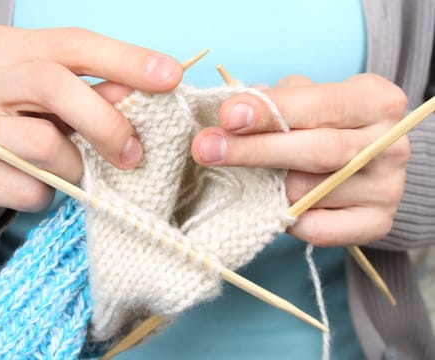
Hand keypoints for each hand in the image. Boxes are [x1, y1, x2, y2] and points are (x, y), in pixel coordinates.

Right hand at [0, 26, 182, 225]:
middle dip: (107, 122)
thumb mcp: (56, 104)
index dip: (126, 59)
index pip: (73, 43)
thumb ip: (96, 93)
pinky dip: (47, 194)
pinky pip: (28, 188)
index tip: (170, 75)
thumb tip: (148, 91)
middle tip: (134, 153)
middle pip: (54, 85)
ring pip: (44, 144)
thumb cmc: (19, 128)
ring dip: (75, 166)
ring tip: (71, 171)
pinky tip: (37, 187)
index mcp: (5, 47)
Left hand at [191, 74, 409, 245]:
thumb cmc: (322, 124)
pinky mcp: (376, 223)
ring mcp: (388, 188)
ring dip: (267, 187)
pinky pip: (316, 228)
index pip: (320, 104)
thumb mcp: (305, 99)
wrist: (361, 165)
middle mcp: (390, 144)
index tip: (228, 117)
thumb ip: (276, 101)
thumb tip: (235, 112)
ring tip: (245, 177)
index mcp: (375, 101)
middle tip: (206, 149)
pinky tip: (273, 205)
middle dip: (254, 150)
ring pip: (309, 192)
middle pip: (317, 150)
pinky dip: (286, 220)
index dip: (271, 111)